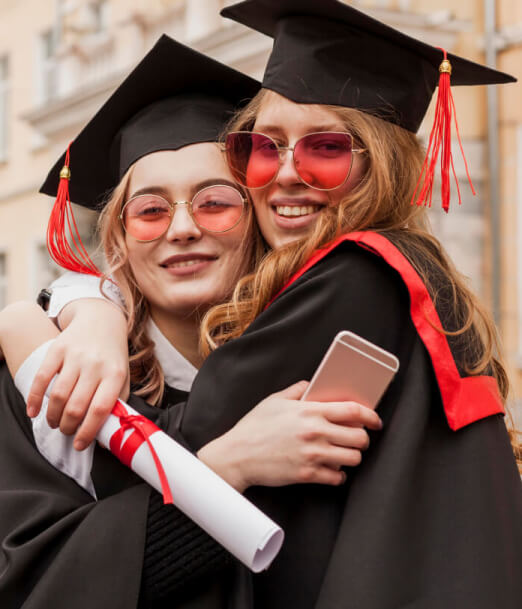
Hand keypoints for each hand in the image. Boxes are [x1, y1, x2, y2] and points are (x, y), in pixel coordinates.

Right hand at [27, 299, 128, 449]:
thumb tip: (109, 432)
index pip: (100, 410)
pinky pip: (41, 378)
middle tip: (66, 431)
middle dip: (68, 427)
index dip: (87, 432)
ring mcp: (75, 356)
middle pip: (76, 406)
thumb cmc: (112, 355)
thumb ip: (117, 401)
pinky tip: (34, 411)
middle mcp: (95, 365)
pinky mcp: (57, 349)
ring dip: (53, 416)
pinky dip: (35, 399)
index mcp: (115, 374)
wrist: (101, 320)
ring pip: (58, 396)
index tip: (79, 444)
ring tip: (55, 423)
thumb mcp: (123, 376)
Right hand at [197, 381, 381, 492]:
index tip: (375, 420)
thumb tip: (310, 386)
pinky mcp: (307, 474)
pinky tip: (331, 469)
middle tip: (358, 439)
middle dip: (363, 439)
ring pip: (352, 459)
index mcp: (310, 411)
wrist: (237, 455)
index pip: (353, 411)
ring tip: (344, 454)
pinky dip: (338, 475)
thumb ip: (296, 391)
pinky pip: (336, 477)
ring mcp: (313, 455)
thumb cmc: (253, 427)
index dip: (370, 416)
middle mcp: (315, 433)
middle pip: (359, 437)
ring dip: (352, 457)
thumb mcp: (273, 400)